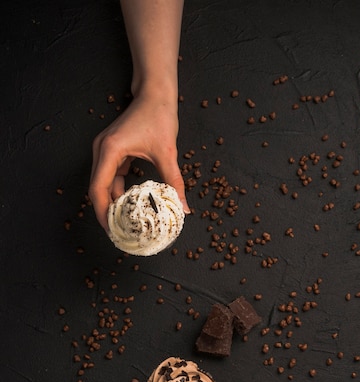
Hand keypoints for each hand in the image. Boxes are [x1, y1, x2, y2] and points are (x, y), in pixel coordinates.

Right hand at [88, 91, 189, 229]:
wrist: (155, 93)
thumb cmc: (159, 115)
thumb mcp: (167, 153)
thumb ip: (174, 182)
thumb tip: (184, 207)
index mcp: (110, 150)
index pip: (98, 189)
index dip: (102, 213)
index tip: (111, 230)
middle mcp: (102, 150)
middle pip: (97, 189)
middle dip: (106, 212)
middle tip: (118, 232)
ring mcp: (105, 151)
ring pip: (104, 184)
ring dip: (113, 202)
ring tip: (124, 222)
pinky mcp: (113, 151)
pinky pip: (112, 177)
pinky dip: (119, 191)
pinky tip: (131, 205)